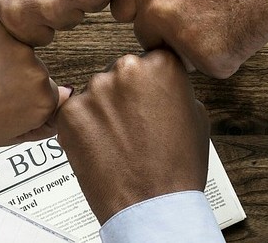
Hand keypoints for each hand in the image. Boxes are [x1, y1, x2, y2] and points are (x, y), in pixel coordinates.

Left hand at [0, 18, 69, 147]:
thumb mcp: (8, 136)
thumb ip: (42, 124)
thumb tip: (62, 103)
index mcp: (43, 101)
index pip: (49, 93)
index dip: (25, 99)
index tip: (9, 102)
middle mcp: (37, 72)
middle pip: (36, 70)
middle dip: (17, 77)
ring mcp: (18, 47)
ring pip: (20, 50)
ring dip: (4, 57)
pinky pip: (3, 33)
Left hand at [56, 50, 209, 223]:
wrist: (152, 206)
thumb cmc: (177, 167)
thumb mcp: (196, 116)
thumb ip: (175, 90)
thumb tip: (161, 85)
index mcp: (161, 64)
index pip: (150, 60)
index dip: (149, 84)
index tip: (149, 100)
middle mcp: (126, 70)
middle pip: (120, 74)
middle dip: (124, 95)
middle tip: (134, 126)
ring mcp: (95, 90)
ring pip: (96, 93)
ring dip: (103, 111)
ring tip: (118, 141)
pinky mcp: (70, 113)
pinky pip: (74, 113)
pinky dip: (83, 128)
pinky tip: (101, 147)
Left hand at [110, 0, 267, 78]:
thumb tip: (138, 9)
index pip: (121, 12)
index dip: (140, 13)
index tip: (153, 15)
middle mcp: (157, 11)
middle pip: (147, 38)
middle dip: (166, 33)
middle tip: (198, 16)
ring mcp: (181, 38)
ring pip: (176, 56)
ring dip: (193, 47)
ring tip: (219, 18)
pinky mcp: (209, 60)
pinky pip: (207, 67)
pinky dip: (221, 55)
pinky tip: (233, 30)